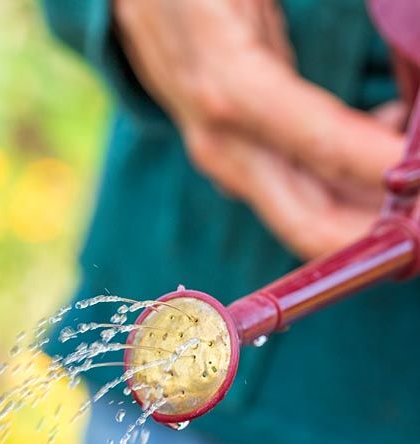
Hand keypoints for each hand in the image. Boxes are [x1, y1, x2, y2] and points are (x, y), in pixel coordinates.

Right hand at [115, 0, 405, 258]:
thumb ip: (312, 30)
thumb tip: (397, 92)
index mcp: (231, 90)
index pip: (325, 148)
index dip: (385, 169)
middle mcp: (224, 143)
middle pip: (312, 222)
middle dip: (376, 230)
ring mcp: (224, 158)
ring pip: (307, 217)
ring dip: (366, 215)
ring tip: (414, 184)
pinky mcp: (231, 160)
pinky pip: (295, 194)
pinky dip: (344, 191)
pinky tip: (383, 157)